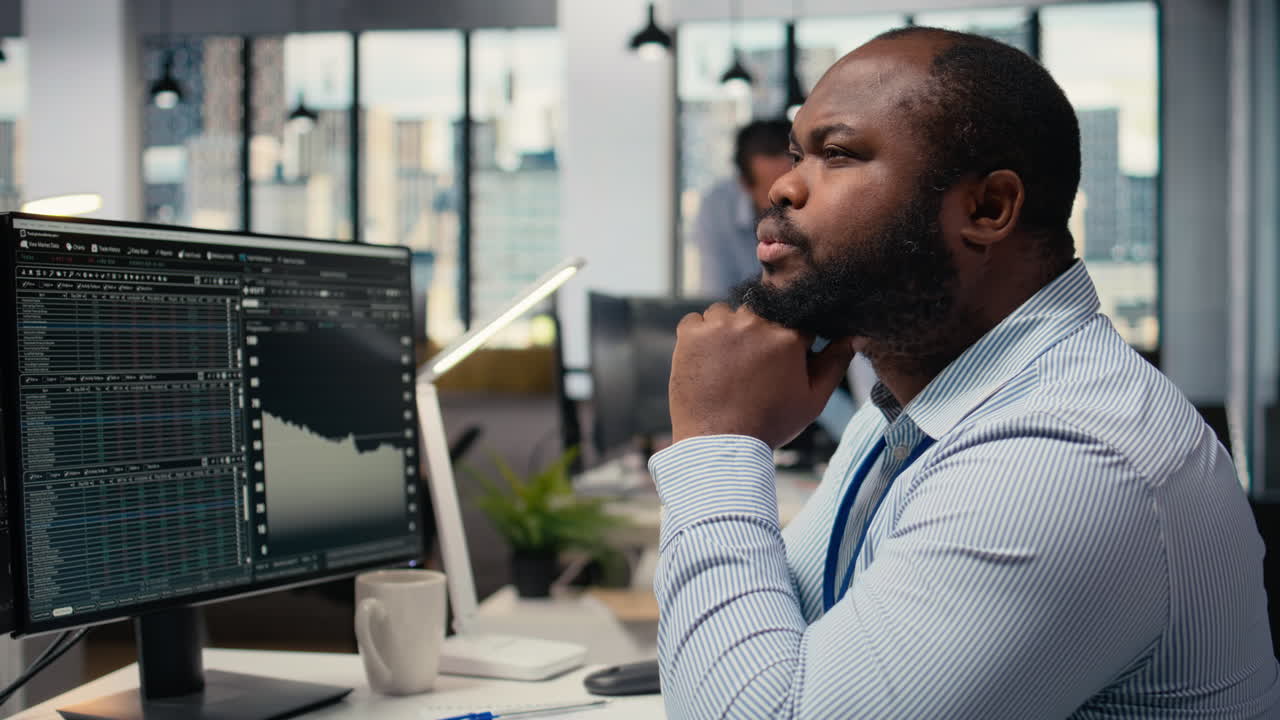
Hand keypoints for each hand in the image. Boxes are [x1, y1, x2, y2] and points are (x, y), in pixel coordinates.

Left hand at [668, 303, 855, 447]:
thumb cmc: (769, 424)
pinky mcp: (691, 333)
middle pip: (761, 313)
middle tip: (751, 368)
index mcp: (788, 335)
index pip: (795, 320)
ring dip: (728, 332)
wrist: (719, 445)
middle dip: (758, 334)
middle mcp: (755, 322)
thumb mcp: (812, 399)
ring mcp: (720, 325)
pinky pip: (697, 320)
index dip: (789, 340)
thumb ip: (835, 363)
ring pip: (727, 314)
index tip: (779, 359)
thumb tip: (853, 335)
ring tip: (727, 366)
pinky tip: (706, 363)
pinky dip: (700, 336)